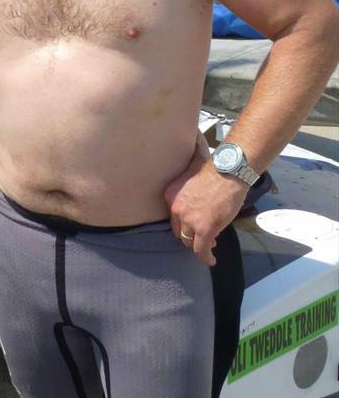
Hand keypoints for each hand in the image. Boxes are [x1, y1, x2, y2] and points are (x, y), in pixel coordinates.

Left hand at [163, 141, 244, 265]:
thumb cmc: (216, 166)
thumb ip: (189, 163)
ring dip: (198, 245)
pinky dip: (206, 257)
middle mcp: (176, 209)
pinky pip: (201, 249)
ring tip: (207, 246)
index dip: (183, 223)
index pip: (173, 216)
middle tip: (200, 237)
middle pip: (179, 230)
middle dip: (189, 235)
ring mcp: (189, 220)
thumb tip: (192, 137)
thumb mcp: (193, 163)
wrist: (228, 172)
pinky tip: (211, 260)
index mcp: (170, 195)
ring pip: (190, 241)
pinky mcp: (204, 230)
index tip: (192, 226)